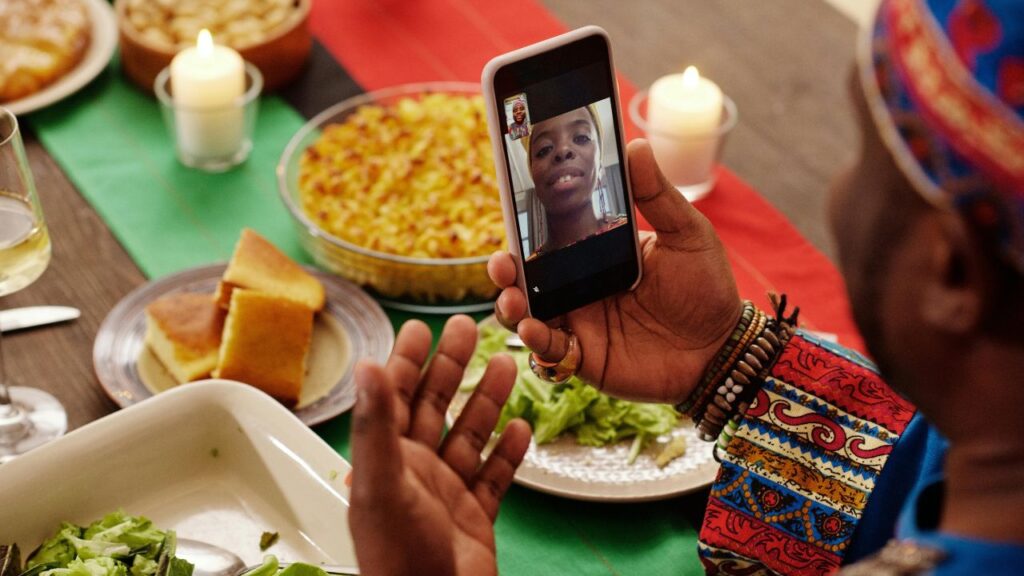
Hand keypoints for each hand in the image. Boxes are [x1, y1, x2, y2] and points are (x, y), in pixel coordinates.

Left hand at [348, 315, 530, 575]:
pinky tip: (521, 428)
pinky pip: (494, 475)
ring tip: (507, 365)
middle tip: (470, 329)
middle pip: (435, 406)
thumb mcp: (381, 483)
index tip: (420, 327)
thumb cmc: (398, 556)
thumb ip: (375, 424)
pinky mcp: (476, 516)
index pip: (395, 397)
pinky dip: (507, 452)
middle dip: (452, 367)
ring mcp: (447, 493)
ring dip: (487, 400)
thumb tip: (368, 366)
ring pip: (470, 435)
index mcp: (387, 460)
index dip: (406, 360)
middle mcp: (415, 471)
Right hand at [488, 140, 741, 403]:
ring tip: (512, 298)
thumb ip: (657, 195)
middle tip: (503, 263)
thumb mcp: (686, 234)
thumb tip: (635, 144)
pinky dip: (536, 341)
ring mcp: (580, 322)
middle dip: (506, 268)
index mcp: (597, 252)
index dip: (526, 226)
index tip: (510, 209)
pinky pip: (549, 349)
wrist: (722, 348)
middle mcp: (580, 286)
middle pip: (529, 274)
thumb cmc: (706, 288)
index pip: (552, 235)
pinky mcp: (584, 356)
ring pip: (529, 312)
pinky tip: (534, 329)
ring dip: (511, 304)